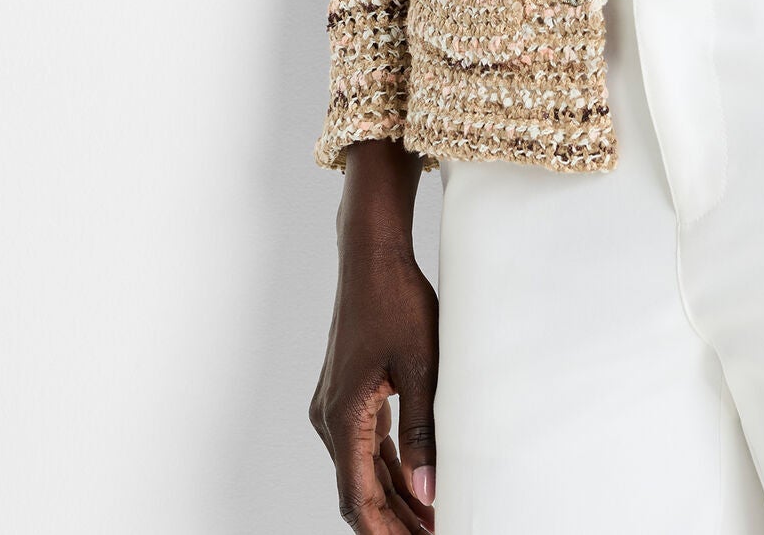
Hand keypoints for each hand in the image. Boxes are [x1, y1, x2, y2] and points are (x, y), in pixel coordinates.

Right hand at [310, 140, 437, 531]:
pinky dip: (392, 467)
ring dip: (396, 497)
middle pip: (360, 489)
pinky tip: (420, 484)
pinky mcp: (350, 394)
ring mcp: (338, 406)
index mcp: (343, 417)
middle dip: (394, 521)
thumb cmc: (398, 303)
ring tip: (432, 521)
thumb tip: (430, 490)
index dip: (383, 531)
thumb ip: (424, 432)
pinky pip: (369, 444)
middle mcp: (331, 418)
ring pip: (365, 469)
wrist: (373, 256)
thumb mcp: (422, 367)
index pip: (358, 497)